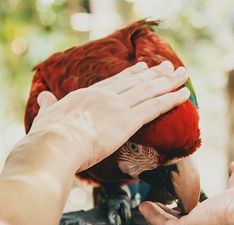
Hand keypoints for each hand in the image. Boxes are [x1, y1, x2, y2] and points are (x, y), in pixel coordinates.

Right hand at [28, 61, 189, 171]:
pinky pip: (155, 107)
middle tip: (171, 66)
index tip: (145, 67)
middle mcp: (107, 96)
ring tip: (183, 75)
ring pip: (150, 91)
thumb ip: (48, 105)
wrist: (55, 144)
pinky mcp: (128, 121)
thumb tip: (42, 97)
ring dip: (169, 82)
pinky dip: (172, 99)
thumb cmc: (48, 135)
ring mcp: (119, 106)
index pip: (117, 81)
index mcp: (89, 94)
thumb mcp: (47, 115)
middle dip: (157, 73)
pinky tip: (184, 94)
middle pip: (138, 82)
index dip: (133, 73)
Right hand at [139, 161, 233, 224]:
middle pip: (187, 223)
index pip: (207, 215)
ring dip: (159, 215)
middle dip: (172, 213)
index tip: (184, 196)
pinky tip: (143, 205)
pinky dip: (153, 216)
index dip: (195, 207)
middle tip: (158, 202)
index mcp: (228, 219)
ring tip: (146, 204)